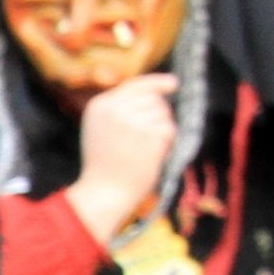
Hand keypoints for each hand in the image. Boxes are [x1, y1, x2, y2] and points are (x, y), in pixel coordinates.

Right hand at [63, 72, 177, 244]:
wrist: (105, 191)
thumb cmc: (103, 164)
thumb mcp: (100, 128)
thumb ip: (118, 108)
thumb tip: (155, 91)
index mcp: (100, 105)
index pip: (135, 85)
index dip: (157, 83)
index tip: (173, 84)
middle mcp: (116, 108)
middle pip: (154, 98)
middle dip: (157, 115)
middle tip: (145, 139)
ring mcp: (134, 120)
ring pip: (164, 113)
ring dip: (161, 130)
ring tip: (144, 149)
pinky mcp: (151, 133)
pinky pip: (170, 129)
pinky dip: (167, 143)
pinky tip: (152, 155)